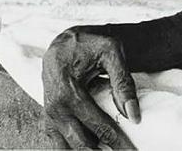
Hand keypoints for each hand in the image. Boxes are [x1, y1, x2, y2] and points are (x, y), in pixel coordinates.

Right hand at [41, 28, 138, 148]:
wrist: (62, 41)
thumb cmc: (88, 44)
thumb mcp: (110, 53)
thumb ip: (123, 83)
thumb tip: (133, 115)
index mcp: (67, 92)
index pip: (98, 126)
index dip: (118, 142)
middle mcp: (54, 108)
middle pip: (81, 143)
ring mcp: (49, 115)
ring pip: (68, 147)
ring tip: (108, 150)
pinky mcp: (48, 118)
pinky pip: (60, 142)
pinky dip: (75, 147)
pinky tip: (94, 146)